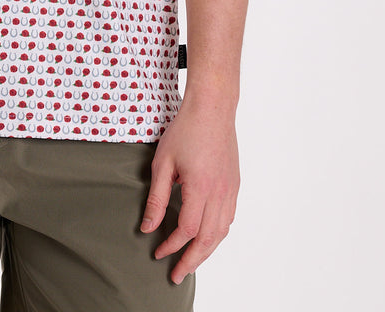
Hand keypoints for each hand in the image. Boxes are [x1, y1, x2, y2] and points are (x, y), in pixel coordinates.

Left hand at [139, 92, 239, 285]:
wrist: (212, 108)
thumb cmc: (185, 130)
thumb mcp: (163, 162)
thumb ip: (157, 197)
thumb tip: (148, 227)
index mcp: (200, 187)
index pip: (186, 229)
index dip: (171, 246)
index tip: (158, 253)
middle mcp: (220, 193)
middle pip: (208, 239)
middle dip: (191, 261)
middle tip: (176, 275)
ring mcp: (231, 189)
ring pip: (221, 232)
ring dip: (206, 251)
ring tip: (191, 262)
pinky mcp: (235, 185)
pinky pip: (228, 218)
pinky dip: (217, 235)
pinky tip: (206, 238)